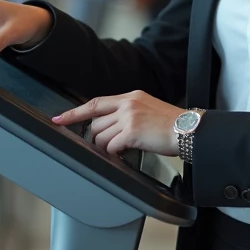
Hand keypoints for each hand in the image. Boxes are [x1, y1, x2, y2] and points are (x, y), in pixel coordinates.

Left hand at [54, 91, 180, 156]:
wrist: (189, 130)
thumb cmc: (171, 124)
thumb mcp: (147, 108)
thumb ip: (128, 111)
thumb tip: (110, 125)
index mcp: (130, 96)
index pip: (96, 103)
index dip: (75, 112)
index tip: (60, 118)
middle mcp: (127, 104)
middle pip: (95, 122)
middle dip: (97, 137)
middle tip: (110, 144)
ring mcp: (129, 117)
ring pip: (101, 136)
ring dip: (107, 147)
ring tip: (122, 148)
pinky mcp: (132, 132)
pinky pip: (111, 146)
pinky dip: (114, 152)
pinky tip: (125, 152)